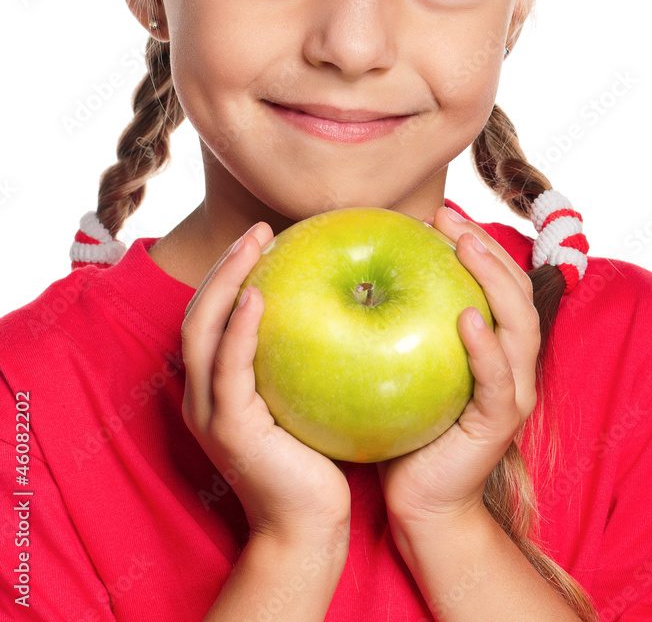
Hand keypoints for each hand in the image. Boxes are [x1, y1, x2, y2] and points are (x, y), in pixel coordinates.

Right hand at [181, 222, 351, 544]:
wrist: (309, 529)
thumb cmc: (317, 464)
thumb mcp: (306, 400)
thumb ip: (303, 361)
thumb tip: (347, 307)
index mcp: (217, 388)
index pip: (212, 317)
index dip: (230, 274)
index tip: (262, 238)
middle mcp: (202, 395)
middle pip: (198, 313)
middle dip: (224, 265)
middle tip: (258, 228)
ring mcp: (210, 412)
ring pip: (203, 330)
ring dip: (226, 281)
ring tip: (254, 243)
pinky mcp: (229, 427)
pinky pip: (229, 366)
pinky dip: (239, 328)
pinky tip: (259, 297)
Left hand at [377, 204, 540, 527]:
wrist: (420, 500)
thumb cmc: (402, 428)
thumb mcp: (398, 366)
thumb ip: (391, 326)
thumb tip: (349, 275)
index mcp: (492, 346)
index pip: (496, 282)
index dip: (475, 243)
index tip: (438, 213)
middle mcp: (512, 363)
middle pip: (517, 291)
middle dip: (488, 248)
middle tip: (449, 217)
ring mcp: (512, 393)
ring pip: (520, 325)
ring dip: (494, 281)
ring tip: (465, 248)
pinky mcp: (500, 423)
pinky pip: (498, 378)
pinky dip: (486, 347)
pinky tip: (465, 318)